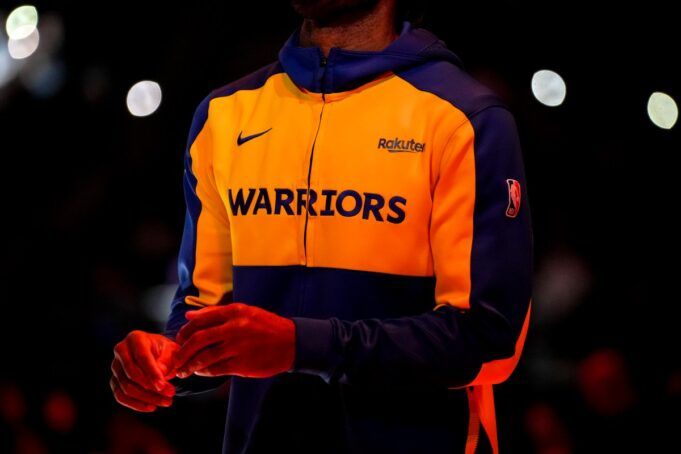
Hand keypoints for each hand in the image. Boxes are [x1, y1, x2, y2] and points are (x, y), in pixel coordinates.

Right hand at [110, 331, 179, 411]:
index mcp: (135, 338)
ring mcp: (115, 366)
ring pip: (126, 387)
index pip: (141, 357)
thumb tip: (158, 378)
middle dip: (152, 388)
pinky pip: (120, 396)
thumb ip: (165, 362)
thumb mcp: (171, 351)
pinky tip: (152, 407)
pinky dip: (136, 404)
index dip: (152, 373)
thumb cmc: (165, 350)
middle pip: (132, 375)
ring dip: (147, 398)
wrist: (158, 353)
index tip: (163, 386)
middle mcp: (121, 350)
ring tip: (166, 401)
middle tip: (171, 394)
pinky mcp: (114, 380)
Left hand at [174, 302, 294, 378]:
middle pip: (198, 339)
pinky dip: (205, 371)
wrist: (292, 342)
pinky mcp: (242, 364)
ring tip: (185, 370)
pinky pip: (216, 369)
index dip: (185, 331)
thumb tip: (189, 316)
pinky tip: (202, 372)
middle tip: (176, 360)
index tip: (179, 340)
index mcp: (234, 312)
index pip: (200, 320)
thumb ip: (215, 313)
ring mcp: (238, 347)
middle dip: (182, 352)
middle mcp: (234, 328)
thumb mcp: (244, 311)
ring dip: (191, 365)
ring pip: (204, 357)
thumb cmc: (266, 326)